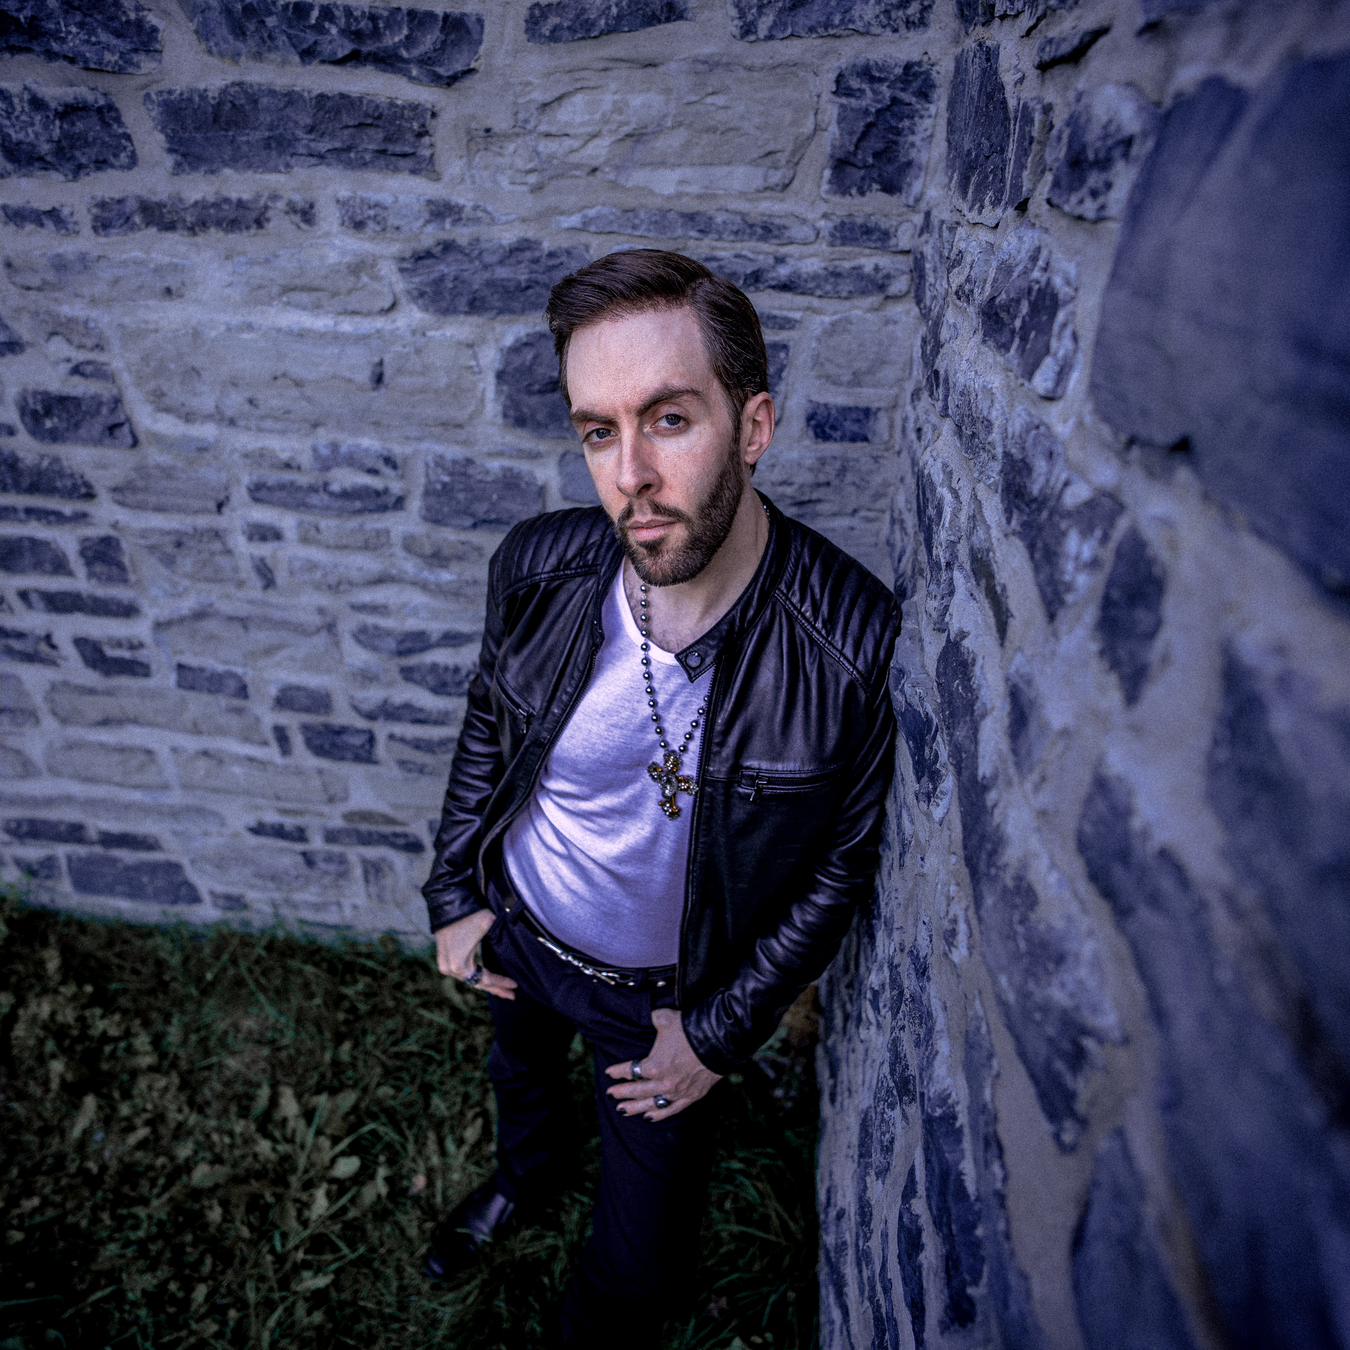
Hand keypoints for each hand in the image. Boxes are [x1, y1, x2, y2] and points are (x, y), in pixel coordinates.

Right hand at [434, 909, 517, 999]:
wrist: (449, 901)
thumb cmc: (470, 914)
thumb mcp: (490, 926)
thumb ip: (503, 939)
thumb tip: (521, 947)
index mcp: (460, 965)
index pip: (486, 979)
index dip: (501, 983)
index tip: (515, 985)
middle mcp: (450, 969)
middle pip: (477, 983)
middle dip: (495, 989)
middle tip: (511, 995)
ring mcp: (444, 964)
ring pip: (470, 978)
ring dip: (485, 983)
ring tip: (502, 989)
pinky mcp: (444, 957)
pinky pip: (463, 971)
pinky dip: (476, 974)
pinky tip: (487, 977)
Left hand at [604, 1008, 721, 1120]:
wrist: (718, 1041)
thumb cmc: (689, 1028)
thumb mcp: (664, 1018)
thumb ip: (652, 1019)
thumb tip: (648, 1017)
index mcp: (653, 1066)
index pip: (630, 1071)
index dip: (617, 1072)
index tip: (609, 1073)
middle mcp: (662, 1083)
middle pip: (637, 1091)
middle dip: (622, 1093)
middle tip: (611, 1095)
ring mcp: (676, 1092)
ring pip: (651, 1105)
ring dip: (635, 1108)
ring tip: (622, 1110)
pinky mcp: (690, 1097)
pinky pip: (671, 1110)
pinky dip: (658, 1115)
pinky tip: (648, 1117)